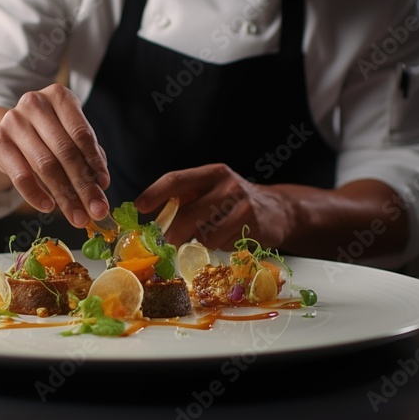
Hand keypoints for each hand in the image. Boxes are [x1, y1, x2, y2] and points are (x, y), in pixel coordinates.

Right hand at [0, 84, 109, 226]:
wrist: (8, 133)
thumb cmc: (48, 135)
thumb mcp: (70, 137)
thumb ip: (88, 156)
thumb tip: (101, 185)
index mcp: (60, 96)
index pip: (82, 134)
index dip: (95, 163)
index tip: (105, 188)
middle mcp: (35, 103)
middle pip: (65, 152)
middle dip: (84, 185)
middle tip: (97, 211)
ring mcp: (13, 121)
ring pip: (45, 165)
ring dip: (64, 196)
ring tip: (78, 216)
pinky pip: (20, 174)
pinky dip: (35, 194)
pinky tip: (48, 207)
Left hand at [135, 163, 291, 249]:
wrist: (279, 210)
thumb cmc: (234, 201)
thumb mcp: (212, 189)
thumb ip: (187, 197)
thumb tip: (154, 217)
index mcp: (212, 173)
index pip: (176, 179)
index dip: (155, 193)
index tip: (140, 207)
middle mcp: (227, 185)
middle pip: (188, 214)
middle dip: (173, 233)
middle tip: (167, 243)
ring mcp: (242, 205)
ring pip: (205, 235)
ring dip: (201, 241)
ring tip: (212, 233)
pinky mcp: (252, 226)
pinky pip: (222, 244)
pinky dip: (219, 246)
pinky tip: (230, 237)